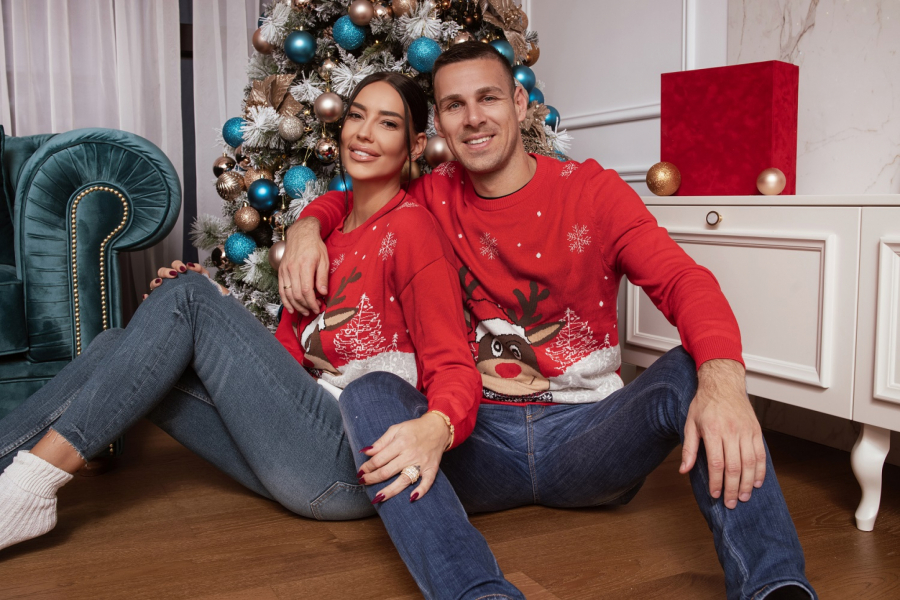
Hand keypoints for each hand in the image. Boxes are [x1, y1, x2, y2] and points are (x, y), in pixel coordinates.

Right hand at [144, 260, 226, 299]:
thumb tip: (191, 266)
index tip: (185, 269)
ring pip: (156, 283)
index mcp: (185, 278)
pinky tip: (147, 297)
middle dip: (167, 271)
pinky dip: (148, 297)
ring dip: (157, 281)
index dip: (179, 265)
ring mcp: (167, 294)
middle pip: (164, 272)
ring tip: (160, 284)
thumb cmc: (212, 302)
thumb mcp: (210, 286)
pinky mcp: (163, 305)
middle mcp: (174, 284)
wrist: (212, 320)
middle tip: (175, 274)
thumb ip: (202, 273)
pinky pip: (152, 301)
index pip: (177, 267)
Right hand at [279, 217, 329, 316]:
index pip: (306, 290)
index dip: (312, 302)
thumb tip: (323, 293)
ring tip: (305, 312)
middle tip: (313, 310)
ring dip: (296, 306)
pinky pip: (281, 289)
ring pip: (288, 294)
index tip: (318, 308)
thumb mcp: (324, 260)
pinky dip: (285, 301)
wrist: (301, 234)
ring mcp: (284, 270)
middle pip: (297, 294)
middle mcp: (292, 269)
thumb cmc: (315, 246)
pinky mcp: (280, 271)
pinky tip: (291, 308)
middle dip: (305, 306)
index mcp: (305, 266)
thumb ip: (322, 277)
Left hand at [357, 412, 451, 502]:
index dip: (367, 467)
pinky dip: (420, 490)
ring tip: (377, 497)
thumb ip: (381, 442)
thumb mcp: (396, 429)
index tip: (361, 471)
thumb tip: (365, 452)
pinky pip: (427, 483)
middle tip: (363, 482)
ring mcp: (421, 463)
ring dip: (389, 491)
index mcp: (400, 443)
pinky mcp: (431, 469)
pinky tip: (411, 498)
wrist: (438, 428)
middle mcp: (410, 454)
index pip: (379, 459)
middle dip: (372, 478)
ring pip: (403, 481)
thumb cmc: (414, 429)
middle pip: (387, 472)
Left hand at [679, 359, 765, 508]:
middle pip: (735, 467)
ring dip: (748, 483)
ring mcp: (746, 431)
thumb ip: (689, 449)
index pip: (717, 463)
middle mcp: (731, 431)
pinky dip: (760, 470)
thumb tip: (684, 470)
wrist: (723, 384)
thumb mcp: (690, 424)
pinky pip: (761, 454)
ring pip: (750, 463)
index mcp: (713, 430)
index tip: (714, 495)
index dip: (716, 482)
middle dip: (732, 488)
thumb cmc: (704, 404)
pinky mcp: (756, 430)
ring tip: (744, 497)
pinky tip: (757, 482)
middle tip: (731, 504)